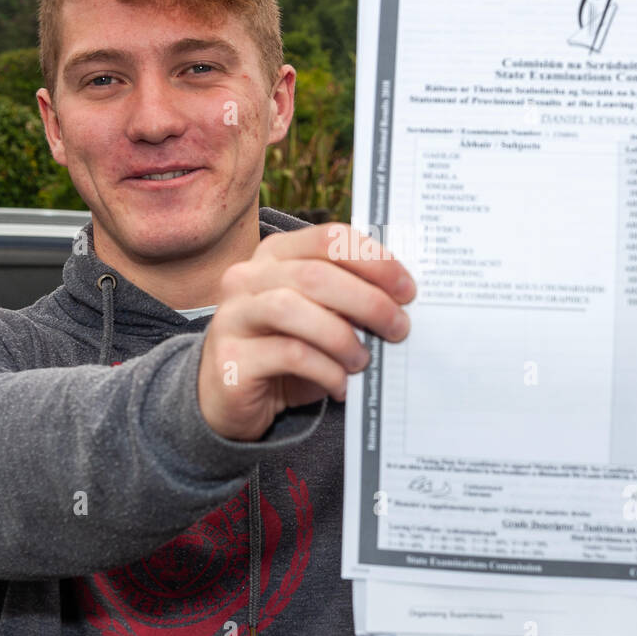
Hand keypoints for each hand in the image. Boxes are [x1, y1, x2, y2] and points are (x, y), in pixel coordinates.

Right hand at [198, 224, 414, 440]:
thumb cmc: (284, 350)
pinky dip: (326, 370)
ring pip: (293, 309)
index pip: (329, 238)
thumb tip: (400, 301)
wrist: (229, 396)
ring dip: (342, 336)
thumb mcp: (317, 317)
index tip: (407, 290)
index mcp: (275, 255)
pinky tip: (340, 385)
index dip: (374, 260)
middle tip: (399, 328)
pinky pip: (288, 354)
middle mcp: (248, 277)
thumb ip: (347, 300)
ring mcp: (234, 316)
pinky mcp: (231, 359)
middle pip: (315, 274)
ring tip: (363, 360)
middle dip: (368, 301)